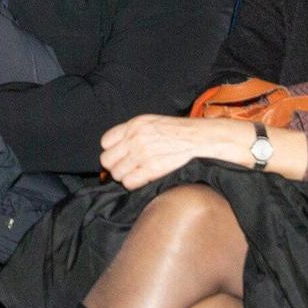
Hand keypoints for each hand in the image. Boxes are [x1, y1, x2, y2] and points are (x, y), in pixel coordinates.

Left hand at [100, 114, 256, 189]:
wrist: (201, 139)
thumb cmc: (179, 132)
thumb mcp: (152, 123)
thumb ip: (133, 132)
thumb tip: (116, 147)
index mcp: (134, 125)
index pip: (105, 142)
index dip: (111, 152)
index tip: (120, 156)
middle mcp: (135, 138)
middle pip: (107, 160)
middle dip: (115, 167)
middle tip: (126, 169)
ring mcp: (143, 153)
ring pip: (116, 173)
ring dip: (124, 177)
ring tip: (136, 174)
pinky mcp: (152, 168)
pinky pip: (129, 182)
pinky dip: (133, 184)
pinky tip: (142, 180)